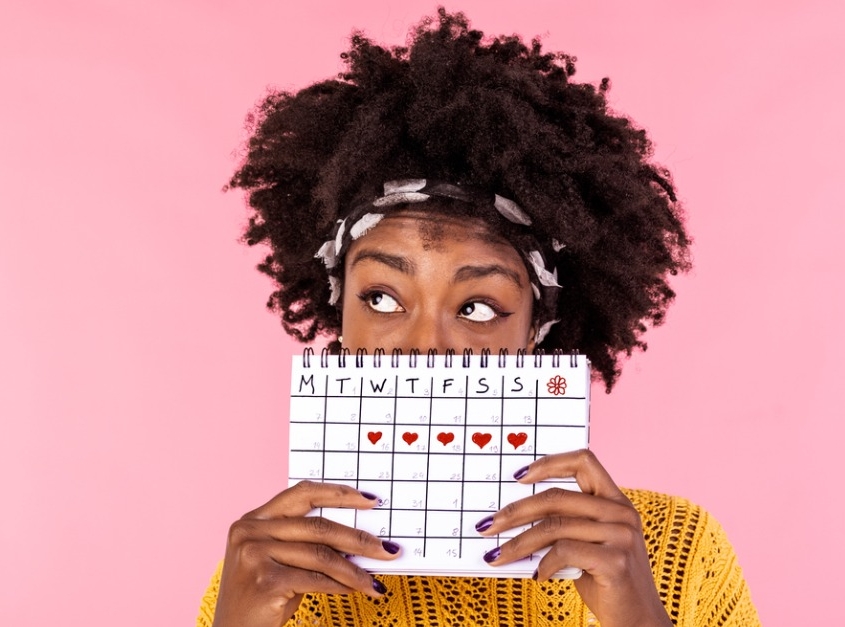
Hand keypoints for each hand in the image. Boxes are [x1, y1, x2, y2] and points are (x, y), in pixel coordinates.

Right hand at [212, 481, 399, 626]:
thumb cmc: (261, 597)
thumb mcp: (278, 560)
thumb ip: (305, 541)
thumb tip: (357, 537)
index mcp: (253, 518)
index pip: (303, 493)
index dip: (340, 494)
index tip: (371, 500)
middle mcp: (249, 531)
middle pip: (317, 526)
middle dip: (358, 538)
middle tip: (386, 548)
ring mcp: (254, 554)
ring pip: (320, 555)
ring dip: (354, 570)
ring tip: (373, 580)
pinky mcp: (264, 580)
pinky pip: (315, 579)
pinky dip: (340, 585)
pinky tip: (354, 590)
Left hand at [477, 450, 671, 626]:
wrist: (638, 622)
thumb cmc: (605, 582)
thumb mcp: (587, 545)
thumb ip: (565, 525)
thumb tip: (514, 516)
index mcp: (616, 501)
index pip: (584, 461)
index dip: (549, 463)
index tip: (518, 475)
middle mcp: (621, 512)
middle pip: (557, 497)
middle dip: (516, 511)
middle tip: (490, 525)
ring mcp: (621, 535)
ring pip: (555, 526)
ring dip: (519, 543)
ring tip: (500, 556)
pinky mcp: (616, 560)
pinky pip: (564, 552)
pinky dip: (543, 564)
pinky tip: (538, 575)